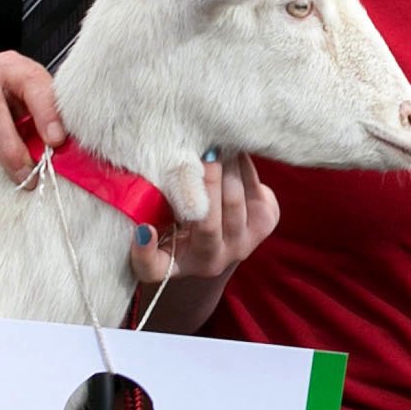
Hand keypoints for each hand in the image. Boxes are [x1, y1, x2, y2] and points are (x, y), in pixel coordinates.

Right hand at [139, 152, 277, 287]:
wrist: (221, 236)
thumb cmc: (175, 223)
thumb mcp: (153, 222)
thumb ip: (144, 214)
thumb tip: (145, 212)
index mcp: (175, 264)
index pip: (153, 267)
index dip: (145, 251)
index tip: (143, 229)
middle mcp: (211, 261)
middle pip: (207, 223)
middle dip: (204, 183)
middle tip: (200, 152)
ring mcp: (244, 243)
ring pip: (235, 199)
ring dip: (226, 167)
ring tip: (215, 142)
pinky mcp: (267, 221)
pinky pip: (255, 187)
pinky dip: (242, 164)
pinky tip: (231, 149)